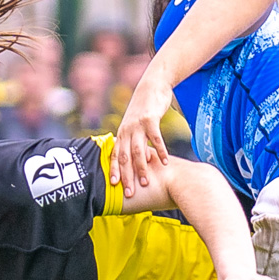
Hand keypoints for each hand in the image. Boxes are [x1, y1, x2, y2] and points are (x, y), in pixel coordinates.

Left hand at [111, 79, 172, 193]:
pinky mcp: (150, 119)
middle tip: (129, 192)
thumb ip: (134, 140)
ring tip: (145, 182)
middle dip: (126, 176)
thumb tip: (137, 160)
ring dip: (141, 168)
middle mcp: (127, 130)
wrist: (152, 86)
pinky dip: (160, 151)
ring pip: (138, 151)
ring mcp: (138, 125)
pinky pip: (155, 139)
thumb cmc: (144, 109)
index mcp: (122, 133)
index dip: (114, 170)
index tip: (113, 185)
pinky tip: (165, 162)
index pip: (115, 155)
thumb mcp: (135, 125)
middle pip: (125, 157)